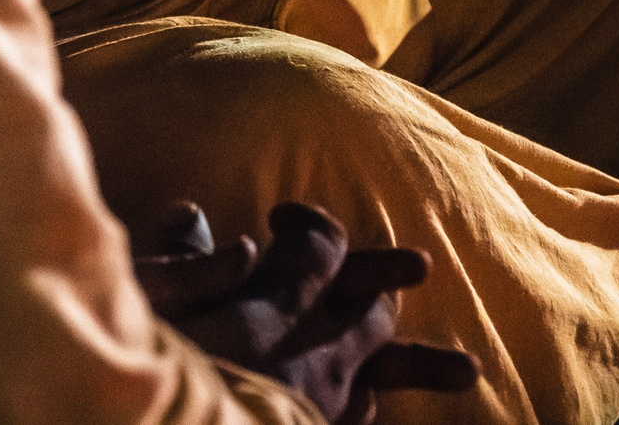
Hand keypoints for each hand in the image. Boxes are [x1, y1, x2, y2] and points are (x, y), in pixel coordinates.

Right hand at [140, 201, 475, 424]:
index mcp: (278, 305)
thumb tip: (198, 215)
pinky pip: (361, 415)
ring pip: (386, 370)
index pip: (323, 246)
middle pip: (372, 304)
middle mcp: (317, 349)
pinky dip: (367, 403)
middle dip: (387, 278)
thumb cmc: (163, 370)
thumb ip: (182, 260)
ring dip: (418, 363)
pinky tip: (367, 406)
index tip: (281, 222)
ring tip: (467, 371)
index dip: (311, 224)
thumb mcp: (151, 302)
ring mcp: (327, 401)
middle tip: (420, 267)